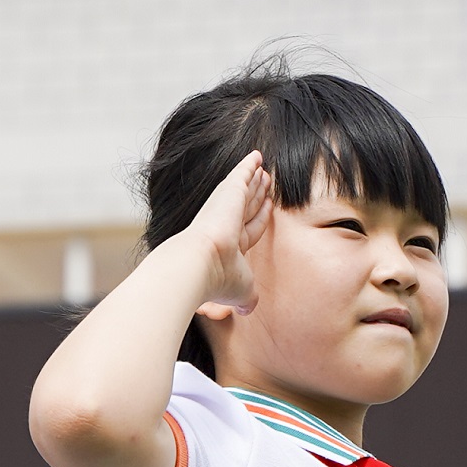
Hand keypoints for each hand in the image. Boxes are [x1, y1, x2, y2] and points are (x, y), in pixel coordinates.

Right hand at [188, 149, 272, 325]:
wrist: (199, 266)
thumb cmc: (218, 282)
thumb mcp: (241, 292)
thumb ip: (247, 299)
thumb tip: (248, 311)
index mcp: (229, 247)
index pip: (249, 228)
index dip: (259, 217)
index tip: (267, 207)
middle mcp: (225, 226)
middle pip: (247, 206)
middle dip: (256, 195)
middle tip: (265, 182)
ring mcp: (225, 208)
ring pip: (246, 190)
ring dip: (255, 180)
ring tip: (264, 170)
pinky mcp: (228, 193)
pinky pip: (242, 174)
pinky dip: (249, 164)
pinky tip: (257, 155)